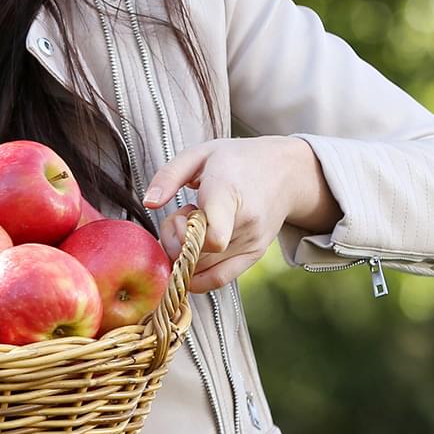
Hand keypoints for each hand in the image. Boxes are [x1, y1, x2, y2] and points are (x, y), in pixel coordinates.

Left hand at [142, 136, 335, 293]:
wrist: (285, 171)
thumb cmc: (236, 160)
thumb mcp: (199, 154)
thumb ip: (169, 176)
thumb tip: (148, 203)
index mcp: (228, 193)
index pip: (214, 234)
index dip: (190, 239)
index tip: (181, 220)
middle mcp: (245, 223)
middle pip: (196, 253)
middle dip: (173, 239)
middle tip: (180, 216)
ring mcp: (252, 243)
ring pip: (200, 268)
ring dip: (184, 253)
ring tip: (193, 226)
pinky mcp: (254, 255)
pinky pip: (216, 280)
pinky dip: (194, 272)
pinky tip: (192, 250)